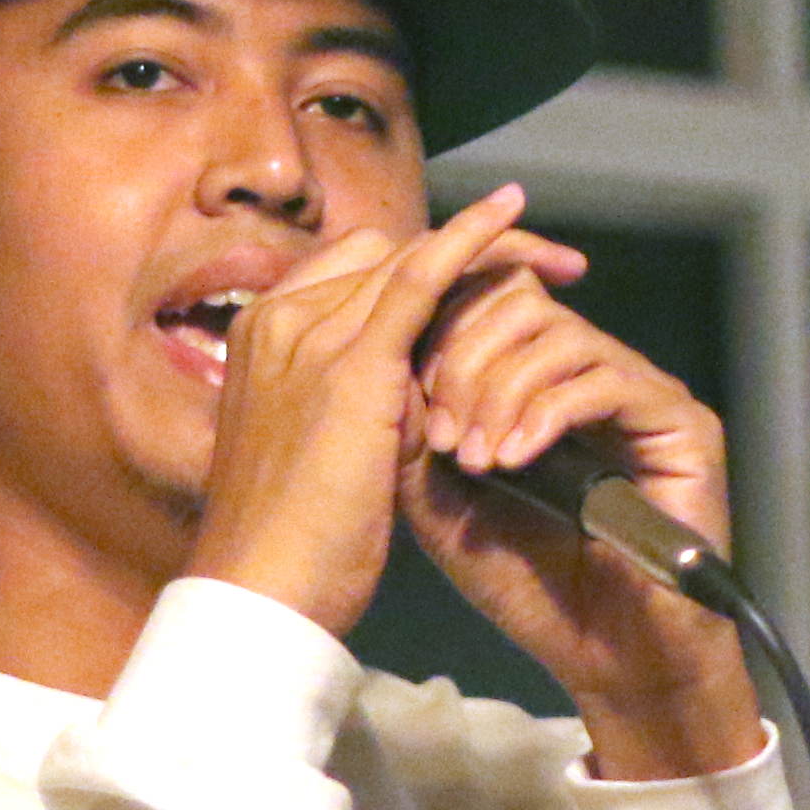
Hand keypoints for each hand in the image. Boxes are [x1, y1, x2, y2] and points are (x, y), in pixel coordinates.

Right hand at [183, 185, 582, 638]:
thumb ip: (358, 404)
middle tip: (537, 260)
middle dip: (460, 251)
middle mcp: (278, 319)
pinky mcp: (353, 361)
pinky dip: (472, 241)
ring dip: (485, 246)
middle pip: (383, 256)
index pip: (352, 275)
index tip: (474, 282)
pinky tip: (512, 217)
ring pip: (409, 259)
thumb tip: (417, 389)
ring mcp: (310, 333)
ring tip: (550, 253)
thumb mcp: (319, 454)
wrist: (260, 592)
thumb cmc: (289, 548)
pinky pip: (423, 276)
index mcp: (259, 339)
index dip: (417, 267)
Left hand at [401, 262, 766, 778]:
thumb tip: (387, 363)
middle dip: (464, 361)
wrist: (604, 656)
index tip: (411, 406)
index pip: (489, 303)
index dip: (441, 335)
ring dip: (500, 392)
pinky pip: (605, 381)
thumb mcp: (447, 506)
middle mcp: (593, 373)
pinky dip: (547, 414)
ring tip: (479, 459)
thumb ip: (418, 437)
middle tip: (443, 434)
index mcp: (538, 382)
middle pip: (520, 302)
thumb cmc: (530, 587)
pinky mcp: (679, 422)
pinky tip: (515, 459)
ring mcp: (640, 393)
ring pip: (559, 336)